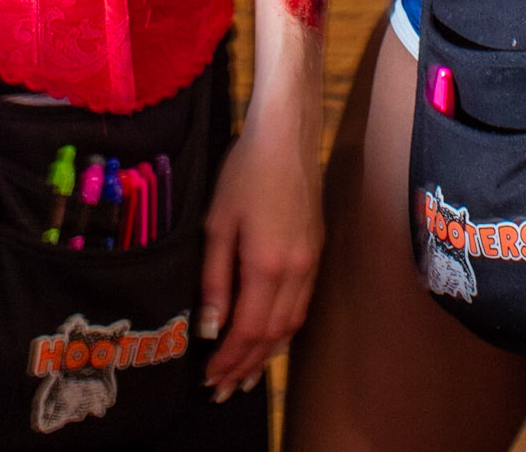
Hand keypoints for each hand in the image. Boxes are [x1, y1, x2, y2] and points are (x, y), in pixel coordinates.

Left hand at [198, 103, 322, 402]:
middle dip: (247, 366)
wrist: (287, 136)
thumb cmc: (246, 171)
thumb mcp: (218, 222)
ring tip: (246, 375)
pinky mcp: (315, 251)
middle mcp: (294, 272)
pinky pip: (301, 304)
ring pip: (291, 324)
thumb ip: (214, 279)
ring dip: (267, 354)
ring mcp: (310, 262)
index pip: (248, 330)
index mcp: (266, 265)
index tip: (210, 379)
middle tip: (224, 390)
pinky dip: (284, 330)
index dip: (229, 359)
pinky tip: (271, 336)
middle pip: (271, 335)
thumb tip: (211, 326)